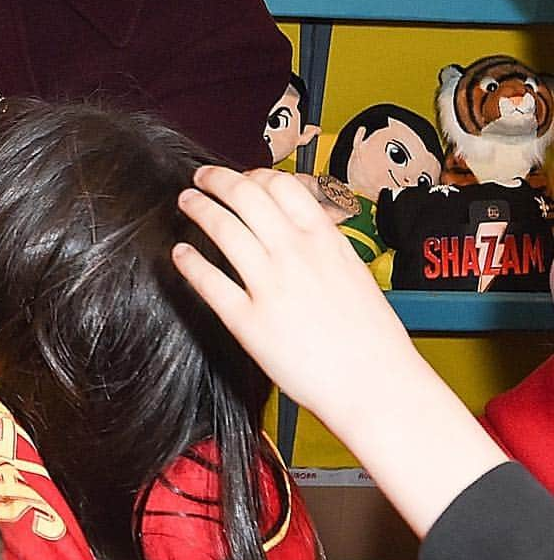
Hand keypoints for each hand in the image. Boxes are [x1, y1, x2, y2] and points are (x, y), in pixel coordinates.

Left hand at [172, 165, 417, 434]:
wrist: (376, 385)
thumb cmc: (372, 337)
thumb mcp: (355, 270)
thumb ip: (325, 244)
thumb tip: (303, 226)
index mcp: (324, 240)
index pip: (281, 184)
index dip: (255, 174)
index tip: (243, 177)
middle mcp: (295, 254)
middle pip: (245, 195)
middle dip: (218, 179)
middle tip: (202, 176)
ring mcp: (270, 286)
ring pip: (223, 228)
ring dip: (199, 208)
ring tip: (188, 202)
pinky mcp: (249, 321)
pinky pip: (210, 282)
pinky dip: (190, 262)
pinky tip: (181, 254)